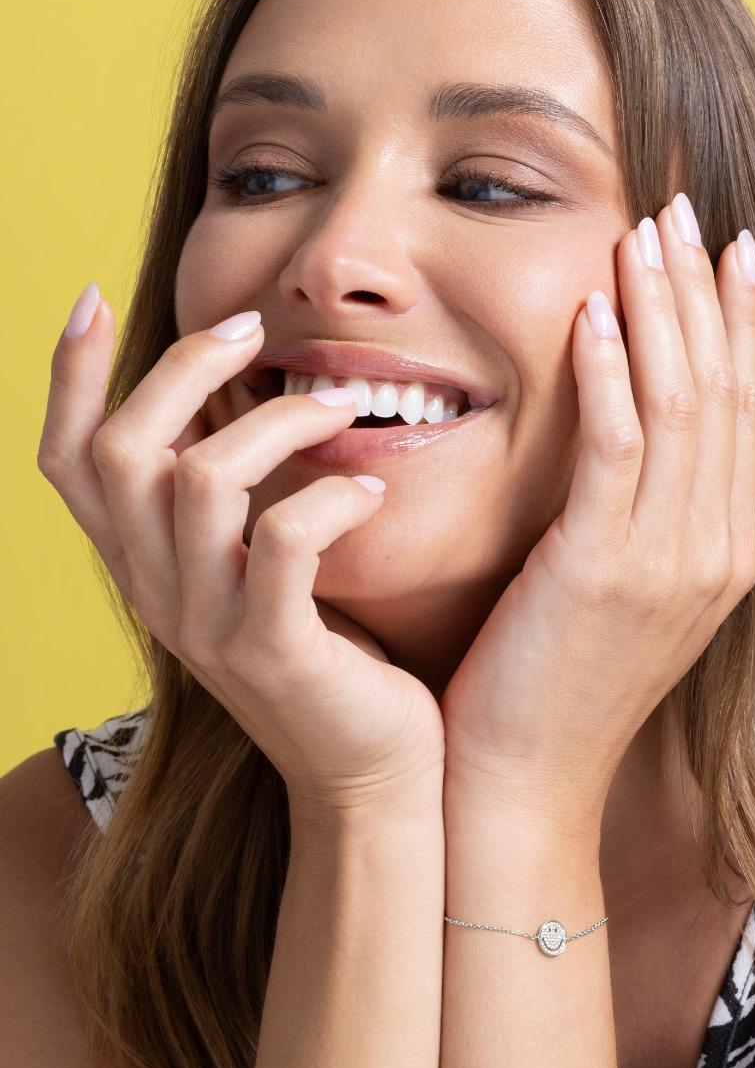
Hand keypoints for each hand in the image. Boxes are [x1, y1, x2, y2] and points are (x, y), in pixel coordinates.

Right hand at [37, 298, 444, 815]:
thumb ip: (225, 489)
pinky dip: (333, 496)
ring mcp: (209, 625)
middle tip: (252, 334)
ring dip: (276, 421)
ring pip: (198, 480)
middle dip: (181, 369)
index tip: (95, 299)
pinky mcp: (275, 649)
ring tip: (341, 407)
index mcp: (142, 564)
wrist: (365, 768)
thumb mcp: (249, 562)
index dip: (67, 378)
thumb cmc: (324, 648)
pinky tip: (374, 490)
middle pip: (121, 451)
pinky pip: (284, 541)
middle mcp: (156, 592)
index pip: (67, 461)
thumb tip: (228, 387)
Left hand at [440, 196, 754, 830]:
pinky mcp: (602, 570)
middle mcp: (713, 552)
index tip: (721, 252)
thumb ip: (633, 522)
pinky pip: (616, 448)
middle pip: (721, 393)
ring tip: (643, 235)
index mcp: (721, 556)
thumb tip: (620, 444)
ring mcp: (668, 563)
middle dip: (704, 295)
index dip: (733, 327)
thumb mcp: (613, 598)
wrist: (520, 783)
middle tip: (683, 212)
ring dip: (662, 311)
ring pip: (679, 406)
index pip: (737, 415)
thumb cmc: (550, 689)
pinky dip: (610, 373)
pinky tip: (593, 312)